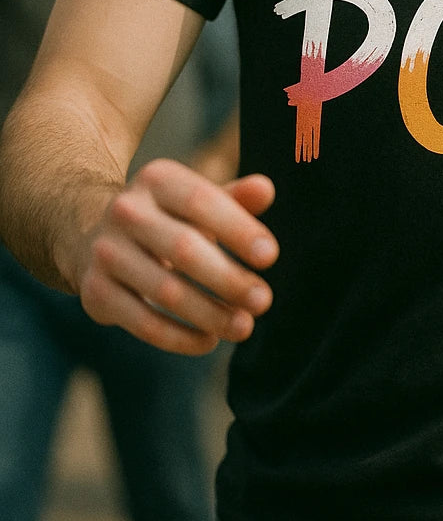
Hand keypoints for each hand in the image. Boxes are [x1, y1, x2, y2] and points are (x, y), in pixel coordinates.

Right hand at [77, 159, 278, 355]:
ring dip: (209, 314)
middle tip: (264, 301)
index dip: (238, 229)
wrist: (93, 235)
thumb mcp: (198, 201)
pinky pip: (142, 322)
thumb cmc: (168, 218)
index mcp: (157, 179)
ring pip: (164, 291)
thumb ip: (234, 198)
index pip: (202, 201)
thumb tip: (266, 190)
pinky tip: (209, 341)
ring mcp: (106, 252)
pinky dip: (179, 338)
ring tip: (243, 326)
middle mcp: (126, 211)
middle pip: (183, 249)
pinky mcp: (94, 292)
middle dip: (228, 279)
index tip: (270, 257)